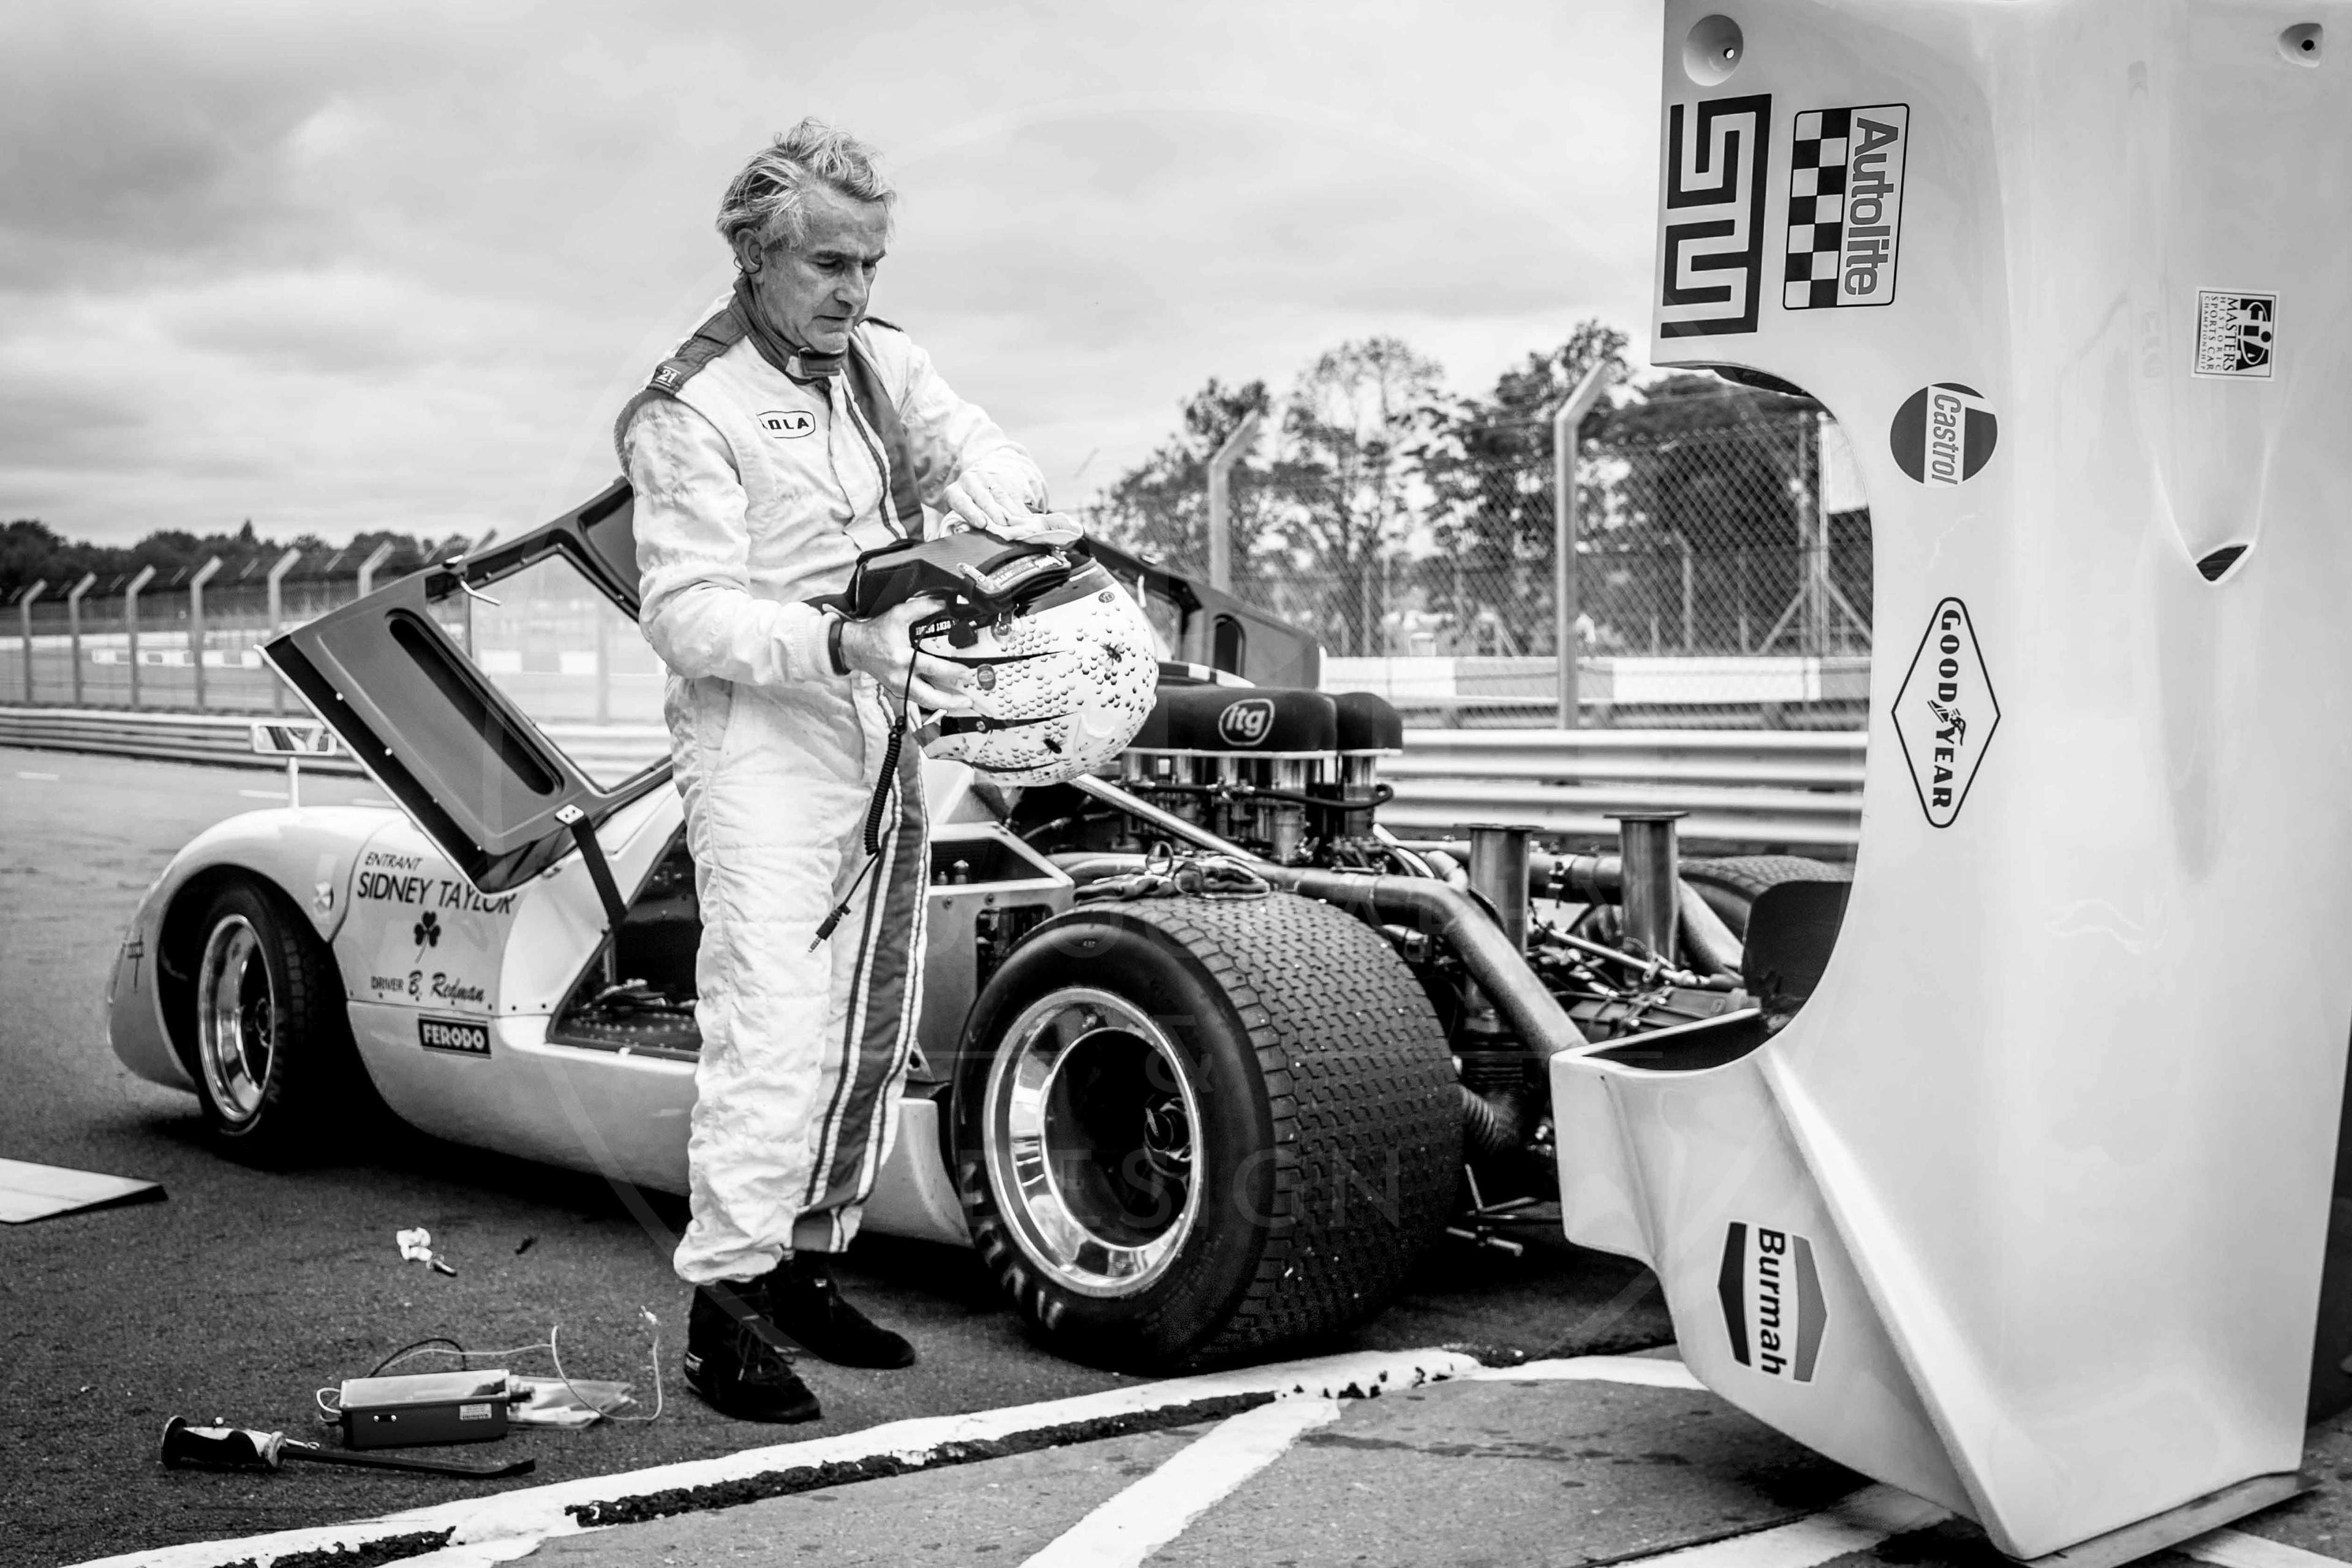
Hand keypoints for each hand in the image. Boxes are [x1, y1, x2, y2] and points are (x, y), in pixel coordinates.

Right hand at [836, 599, 975, 712]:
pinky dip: (934, 701)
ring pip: (924, 702)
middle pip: (929, 696)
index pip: (931, 668)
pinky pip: (918, 700)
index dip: (951, 671)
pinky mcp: (898, 690)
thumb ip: (922, 607)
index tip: (966, 672)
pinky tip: (947, 699)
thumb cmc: (876, 632)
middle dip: (950, 700)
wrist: (856, 647)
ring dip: (945, 704)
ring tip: (962, 702)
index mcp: (901, 658)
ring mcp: (898, 686)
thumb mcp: (898, 614)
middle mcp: (900, 677)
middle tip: (968, 698)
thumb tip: (944, 604)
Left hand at [941, 470, 1059, 537]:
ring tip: (1019, 523)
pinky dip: (1020, 507)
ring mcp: (987, 478)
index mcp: (953, 492)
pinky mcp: (1002, 478)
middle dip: (995, 512)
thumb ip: (958, 526)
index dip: (971, 513)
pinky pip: (1013, 493)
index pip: (961, 502)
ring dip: (1011, 510)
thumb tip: (963, 536)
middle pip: (984, 497)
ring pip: (1001, 495)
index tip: (981, 524)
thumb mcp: (956, 515)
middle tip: (1003, 525)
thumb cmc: (964, 507)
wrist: (974, 482)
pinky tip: (1025, 517)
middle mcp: (969, 481)